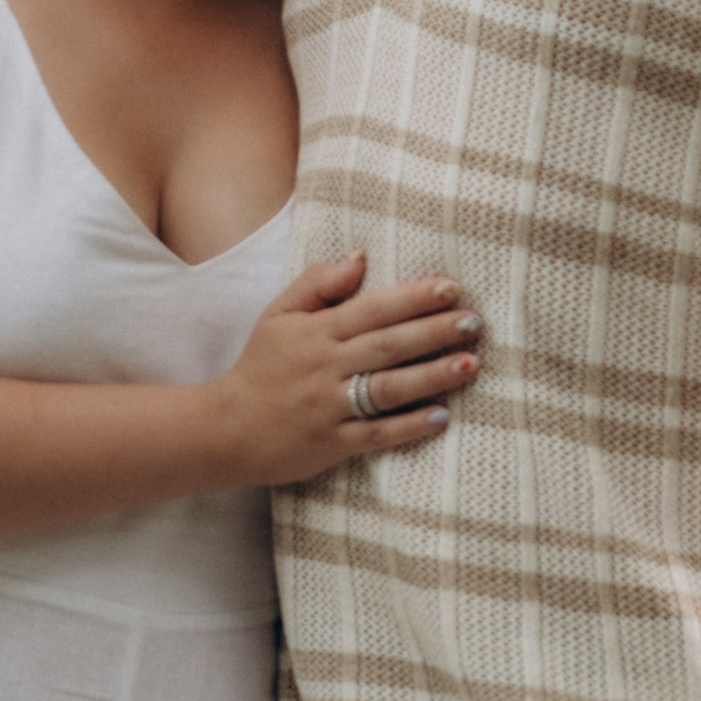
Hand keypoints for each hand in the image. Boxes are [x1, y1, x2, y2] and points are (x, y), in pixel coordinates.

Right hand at [215, 251, 480, 487]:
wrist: (226, 429)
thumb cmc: (259, 368)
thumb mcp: (278, 315)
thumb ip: (318, 284)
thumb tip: (359, 256)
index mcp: (316, 332)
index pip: (372, 309)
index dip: (413, 298)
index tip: (451, 287)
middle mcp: (325, 367)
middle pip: (388, 346)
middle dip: (434, 332)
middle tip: (474, 322)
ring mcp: (329, 407)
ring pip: (387, 389)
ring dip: (431, 376)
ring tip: (470, 364)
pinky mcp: (332, 444)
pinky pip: (377, 434)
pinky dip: (409, 427)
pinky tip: (441, 417)